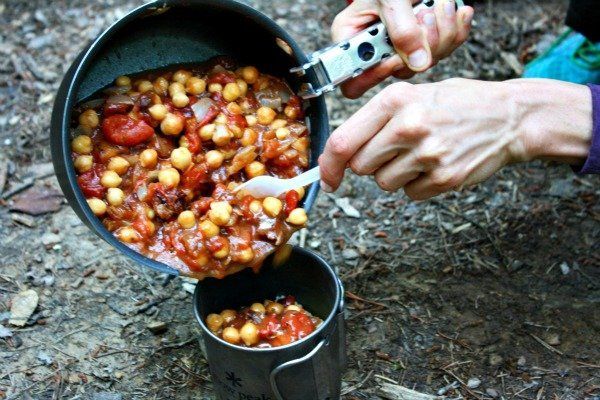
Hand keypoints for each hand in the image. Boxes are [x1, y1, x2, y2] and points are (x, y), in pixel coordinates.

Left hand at [319, 78, 591, 198]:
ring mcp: (428, 153)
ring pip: (384, 183)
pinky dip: (418, 184)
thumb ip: (376, 118)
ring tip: (421, 153)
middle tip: (395, 149)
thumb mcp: (414, 93)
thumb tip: (337, 154)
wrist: (509, 116)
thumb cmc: (457, 103)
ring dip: (395, 174)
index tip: (328, 178)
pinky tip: (436, 165)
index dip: (328, 166)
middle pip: (360, 166)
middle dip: (371, 163)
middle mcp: (408, 125)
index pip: (343, 142)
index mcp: (395, 100)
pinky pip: (410, 193)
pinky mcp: (445, 177)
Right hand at [331, 0, 473, 98]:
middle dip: (420, 46)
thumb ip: (402, 30)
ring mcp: (401, 48)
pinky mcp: (424, 43)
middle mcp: (376, 49)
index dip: (376, 75)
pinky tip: (454, 12)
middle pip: (399, 71)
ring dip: (442, 33)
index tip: (396, 56)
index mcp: (353, 39)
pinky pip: (445, 50)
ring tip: (440, 5)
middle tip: (426, 16)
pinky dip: (455, 30)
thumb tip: (418, 63)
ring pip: (425, 62)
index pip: (355, 80)